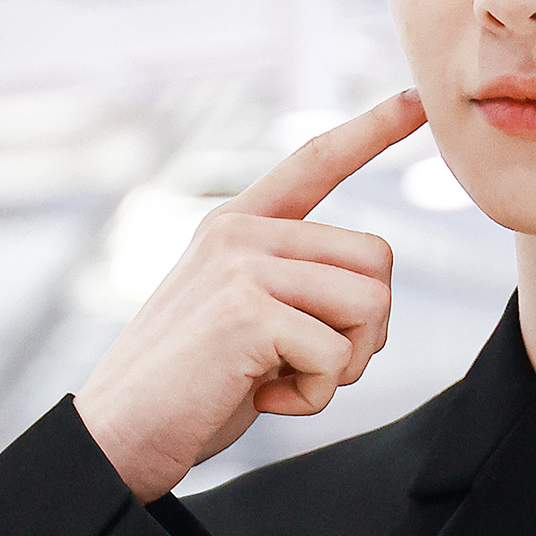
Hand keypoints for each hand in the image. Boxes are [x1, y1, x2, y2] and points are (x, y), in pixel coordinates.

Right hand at [73, 90, 427, 502]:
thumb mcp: (246, 315)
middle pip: (377, 259)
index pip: (316, 160)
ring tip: (282, 380)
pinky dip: (313, 397)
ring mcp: (242, 266)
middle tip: (311, 364)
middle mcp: (241, 232)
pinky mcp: (248, 312)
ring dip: (343, 364)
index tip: (416, 100)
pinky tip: (262, 399)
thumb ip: (296, 284)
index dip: (373, 129)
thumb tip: (374, 290)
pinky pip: (335, 355)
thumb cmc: (192, 386)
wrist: (119, 435)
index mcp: (238, 224)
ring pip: (371, 304)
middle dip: (368, 328)